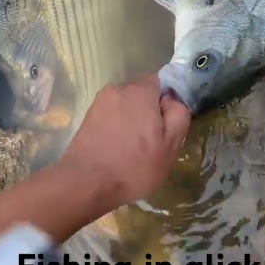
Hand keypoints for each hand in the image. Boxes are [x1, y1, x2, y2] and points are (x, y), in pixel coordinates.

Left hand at [61, 73, 192, 206]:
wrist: (86, 184)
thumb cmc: (134, 166)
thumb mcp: (170, 146)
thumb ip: (179, 115)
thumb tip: (174, 100)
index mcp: (140, 91)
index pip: (161, 80)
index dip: (168, 101)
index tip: (168, 125)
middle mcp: (117, 90)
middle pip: (141, 94)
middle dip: (149, 112)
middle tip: (153, 141)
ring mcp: (98, 104)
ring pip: (125, 107)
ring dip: (132, 122)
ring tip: (133, 149)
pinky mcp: (87, 119)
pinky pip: (110, 117)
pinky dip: (117, 129)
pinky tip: (117, 151)